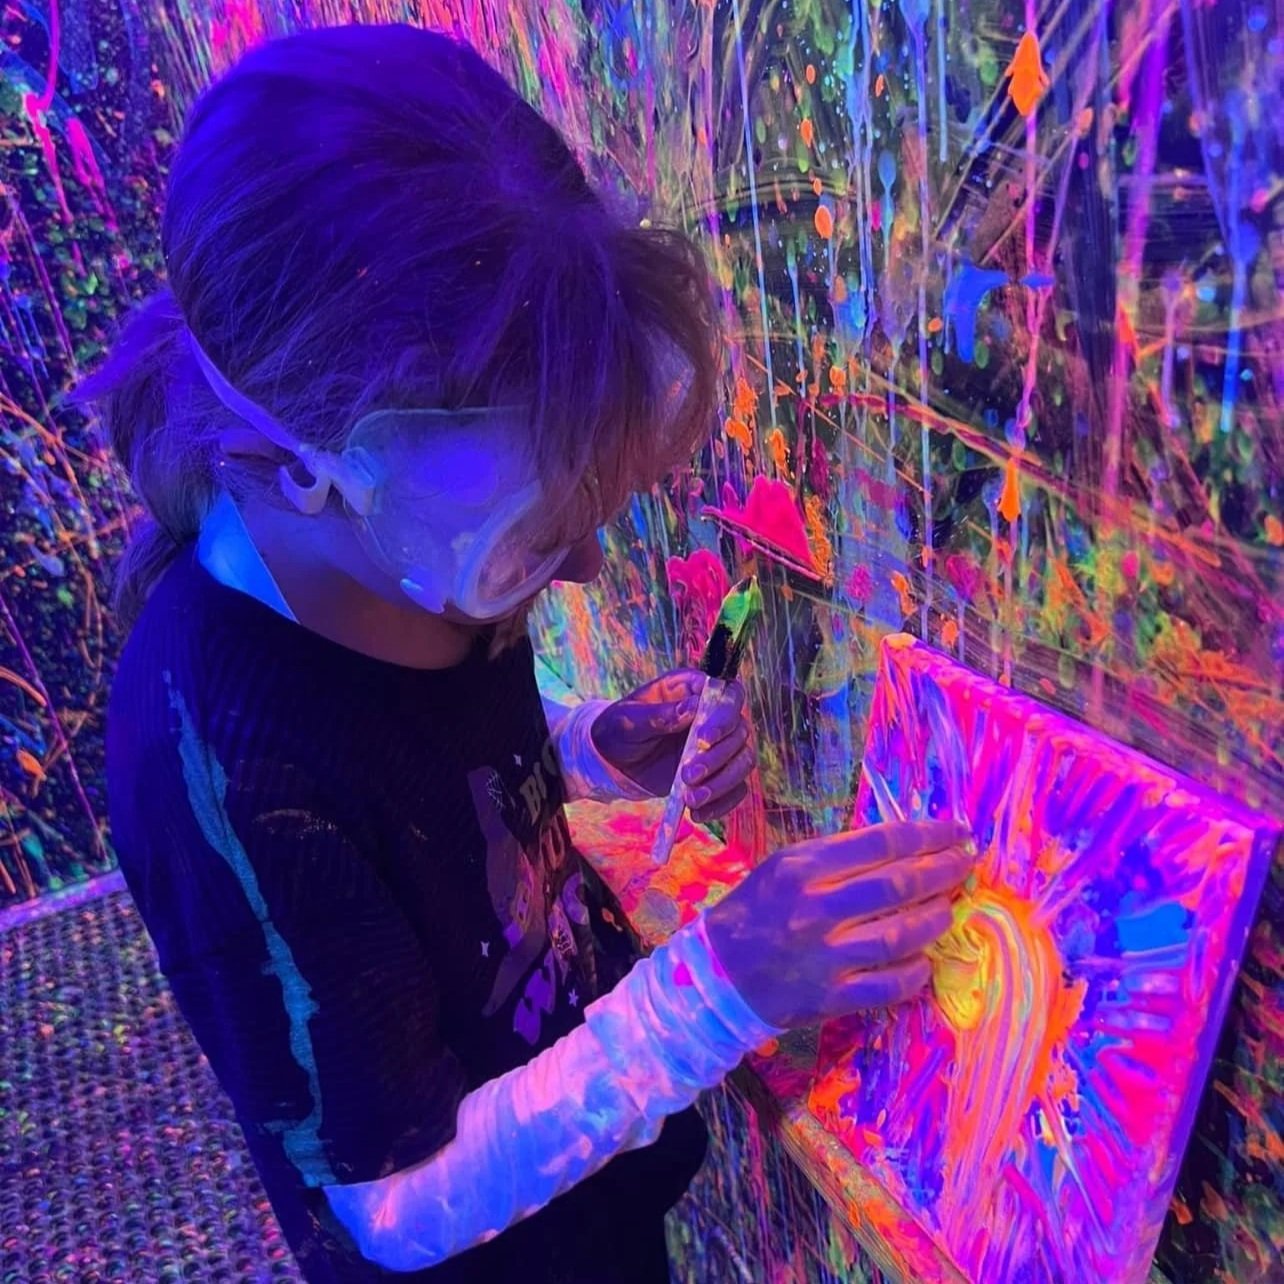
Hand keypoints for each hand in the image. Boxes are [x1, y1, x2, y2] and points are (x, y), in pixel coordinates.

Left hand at [590, 668, 754, 820]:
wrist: (612, 761)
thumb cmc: (619, 729)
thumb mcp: (630, 720)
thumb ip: (659, 714)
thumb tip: (692, 708)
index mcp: (693, 690)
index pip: (729, 695)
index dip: (724, 715)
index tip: (705, 738)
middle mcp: (714, 716)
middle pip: (739, 733)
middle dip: (718, 758)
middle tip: (688, 776)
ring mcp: (718, 746)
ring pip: (742, 762)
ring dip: (722, 783)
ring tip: (691, 799)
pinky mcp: (716, 773)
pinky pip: (734, 789)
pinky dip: (722, 803)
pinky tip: (698, 813)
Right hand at [705, 820, 976, 1029]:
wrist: (719, 974)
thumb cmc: (757, 910)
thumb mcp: (786, 866)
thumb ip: (838, 855)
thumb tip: (902, 845)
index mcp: (803, 869)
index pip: (881, 844)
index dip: (927, 835)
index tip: (955, 831)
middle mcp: (816, 910)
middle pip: (898, 885)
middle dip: (943, 870)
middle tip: (966, 861)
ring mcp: (825, 957)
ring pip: (900, 935)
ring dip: (936, 917)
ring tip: (950, 906)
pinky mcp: (831, 997)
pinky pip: (889, 985)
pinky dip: (915, 971)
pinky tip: (926, 958)